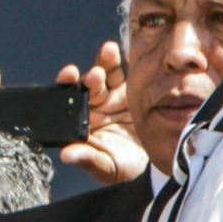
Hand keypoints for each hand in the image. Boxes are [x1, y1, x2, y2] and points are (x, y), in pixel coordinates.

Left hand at [59, 41, 146, 184]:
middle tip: (96, 75)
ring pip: (107, 74)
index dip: (66, 85)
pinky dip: (126, 62)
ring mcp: (114, 97)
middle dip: (91, 77)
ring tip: (109, 52)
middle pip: (89, 84)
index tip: (69, 75)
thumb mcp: (106, 168)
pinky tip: (124, 52)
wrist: (156, 167)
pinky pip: (128, 74)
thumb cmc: (124, 169)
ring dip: (106, 62)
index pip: (69, 99)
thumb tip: (66, 155)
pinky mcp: (134, 92)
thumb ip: (87, 159)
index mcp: (82, 121)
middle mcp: (96, 106)